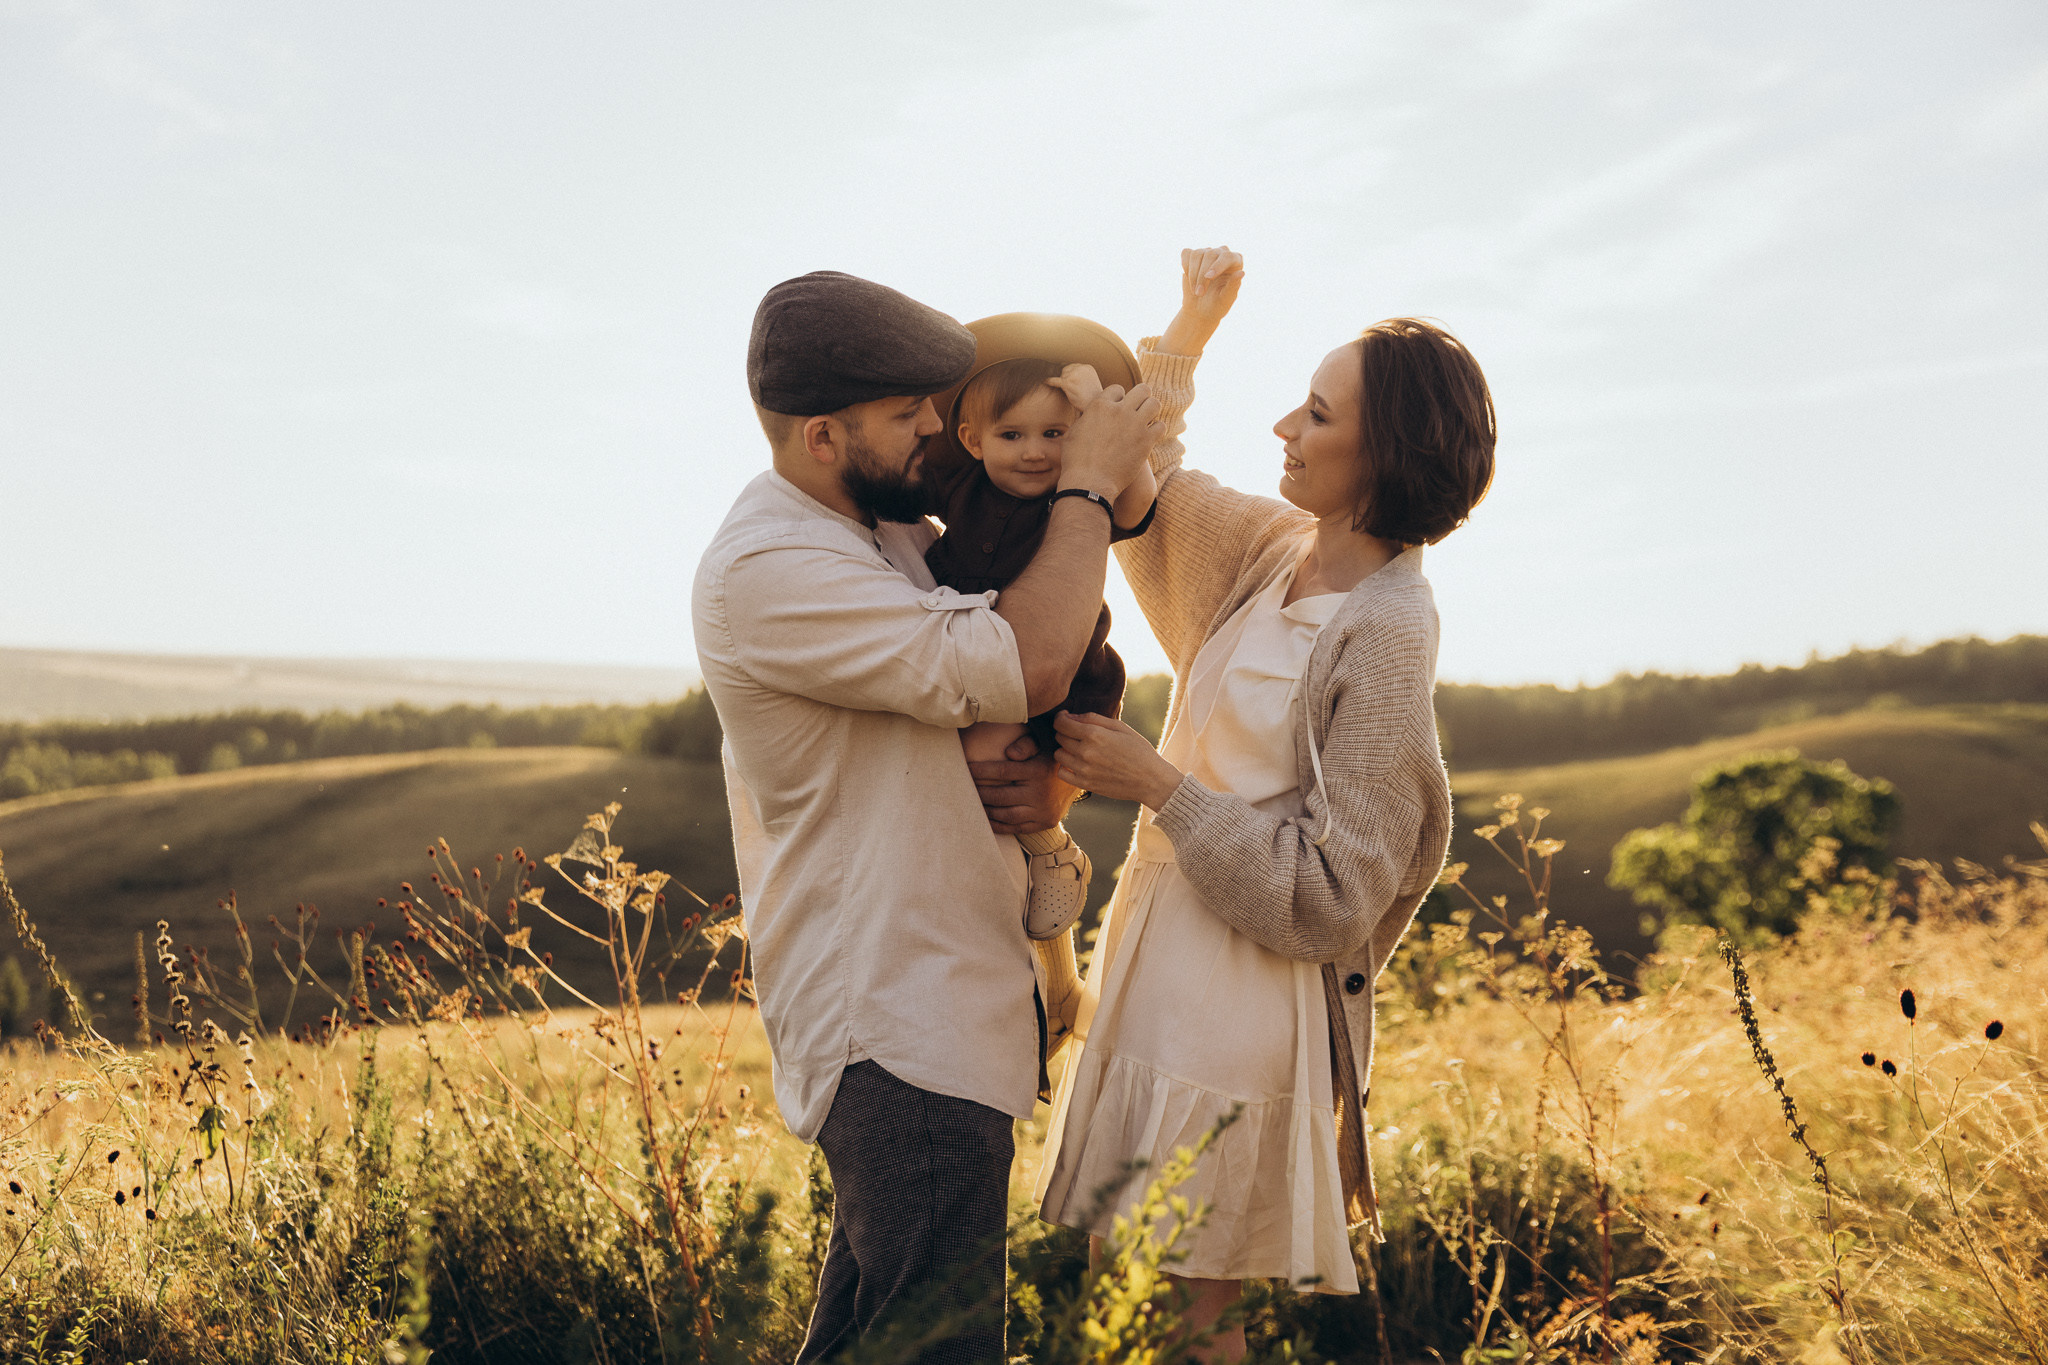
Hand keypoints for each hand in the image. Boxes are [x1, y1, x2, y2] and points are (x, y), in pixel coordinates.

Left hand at [968, 739, 1080, 835]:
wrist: (1080, 778)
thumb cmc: (1052, 756)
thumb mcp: (1045, 743)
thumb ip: (1027, 743)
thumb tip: (1009, 754)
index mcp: (1039, 771)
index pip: (1003, 771)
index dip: (981, 771)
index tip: (966, 768)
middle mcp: (1041, 793)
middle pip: (1001, 796)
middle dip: (980, 793)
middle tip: (964, 789)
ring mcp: (1043, 811)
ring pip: (1007, 815)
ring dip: (987, 810)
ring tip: (973, 804)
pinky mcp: (1045, 823)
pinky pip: (1017, 828)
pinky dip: (999, 826)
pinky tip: (986, 819)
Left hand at [1045, 362, 1104, 408]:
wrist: (1094, 407)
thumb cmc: (1091, 398)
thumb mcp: (1089, 383)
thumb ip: (1081, 376)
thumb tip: (1066, 375)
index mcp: (1087, 368)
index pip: (1072, 367)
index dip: (1069, 376)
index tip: (1068, 382)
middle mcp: (1081, 368)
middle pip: (1065, 371)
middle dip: (1065, 380)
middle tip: (1071, 390)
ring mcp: (1074, 375)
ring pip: (1061, 377)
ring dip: (1064, 386)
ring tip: (1073, 394)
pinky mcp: (1068, 383)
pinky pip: (1055, 381)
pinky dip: (1050, 382)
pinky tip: (1046, 382)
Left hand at [1051, 711, 1184, 811]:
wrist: (1150, 780)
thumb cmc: (1138, 750)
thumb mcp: (1120, 727)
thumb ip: (1093, 718)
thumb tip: (1070, 716)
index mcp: (1094, 734)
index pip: (1061, 723)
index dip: (1060, 718)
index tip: (1065, 718)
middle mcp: (1086, 752)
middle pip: (1060, 737)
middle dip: (1065, 732)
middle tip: (1077, 733)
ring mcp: (1084, 770)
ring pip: (1059, 755)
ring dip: (1065, 749)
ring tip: (1079, 749)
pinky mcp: (1085, 784)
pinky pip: (1062, 773)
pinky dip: (1065, 767)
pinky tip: (1077, 764)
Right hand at [1054, 377, 1161, 498]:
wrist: (1089, 482)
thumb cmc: (1075, 461)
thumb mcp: (1073, 432)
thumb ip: (1085, 418)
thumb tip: (1087, 412)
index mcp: (1100, 405)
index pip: (1118, 389)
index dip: (1118, 399)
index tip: (1117, 409)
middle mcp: (1119, 410)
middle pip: (1142, 390)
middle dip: (1141, 398)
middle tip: (1137, 410)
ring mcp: (1135, 425)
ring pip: (1154, 404)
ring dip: (1151, 411)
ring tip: (1145, 421)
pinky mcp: (1146, 441)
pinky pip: (1160, 426)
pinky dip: (1156, 430)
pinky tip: (1149, 437)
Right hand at [1160, 245, 1243, 357]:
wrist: (1198, 312)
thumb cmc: (1216, 308)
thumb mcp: (1225, 301)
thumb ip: (1233, 287)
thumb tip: (1242, 272)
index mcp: (1235, 263)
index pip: (1228, 256)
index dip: (1217, 265)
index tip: (1208, 277)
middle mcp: (1222, 255)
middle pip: (1211, 252)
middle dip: (1202, 274)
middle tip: (1199, 293)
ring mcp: (1206, 254)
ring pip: (1198, 253)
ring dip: (1193, 274)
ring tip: (1194, 292)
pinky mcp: (1192, 257)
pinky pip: (1186, 254)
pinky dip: (1185, 265)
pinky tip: (1187, 277)